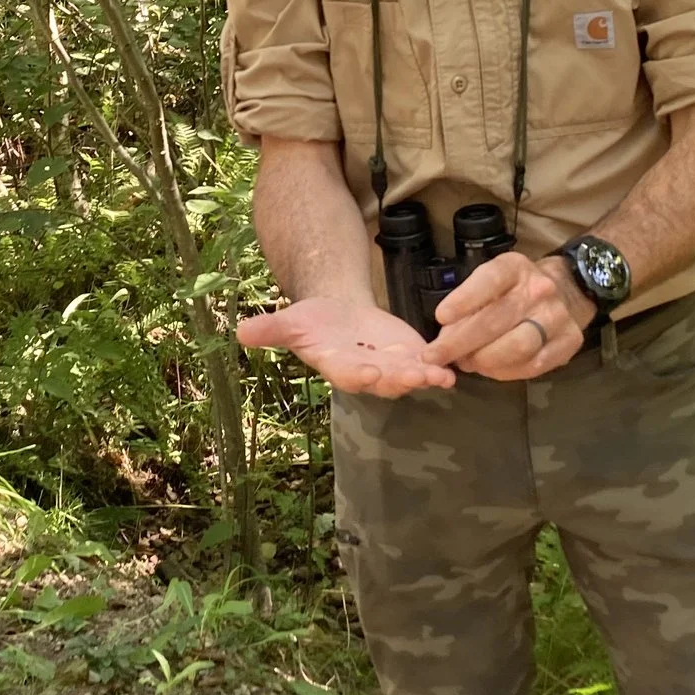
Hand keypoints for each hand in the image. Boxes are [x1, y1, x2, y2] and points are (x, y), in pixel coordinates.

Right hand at [237, 297, 455, 396]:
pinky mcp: (411, 355)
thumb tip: (239, 332)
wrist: (339, 314)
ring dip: (426, 376)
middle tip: (414, 378)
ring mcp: (392, 366)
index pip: (349, 374)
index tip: (369, 371)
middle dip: (400, 380)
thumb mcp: (290, 321)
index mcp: (339, 367)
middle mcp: (368, 372)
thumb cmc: (313, 322)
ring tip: (441, 376)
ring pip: (410, 375)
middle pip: (385, 380)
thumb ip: (270, 330)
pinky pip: (428, 364)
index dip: (360, 374)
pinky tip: (455, 363)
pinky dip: (441, 365)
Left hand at [425, 252, 595, 380]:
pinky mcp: (569, 341)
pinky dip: (506, 371)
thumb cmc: (515, 289)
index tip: (440, 317)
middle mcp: (539, 290)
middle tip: (435, 357)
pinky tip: (490, 369)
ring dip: (484, 360)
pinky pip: (533, 365)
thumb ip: (467, 306)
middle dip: (459, 343)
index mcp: (515, 268)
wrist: (566, 292)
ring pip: (516, 347)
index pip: (489, 281)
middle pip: (495, 321)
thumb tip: (443, 341)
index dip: (464, 300)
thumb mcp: (490, 282)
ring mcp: (557, 317)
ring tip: (466, 363)